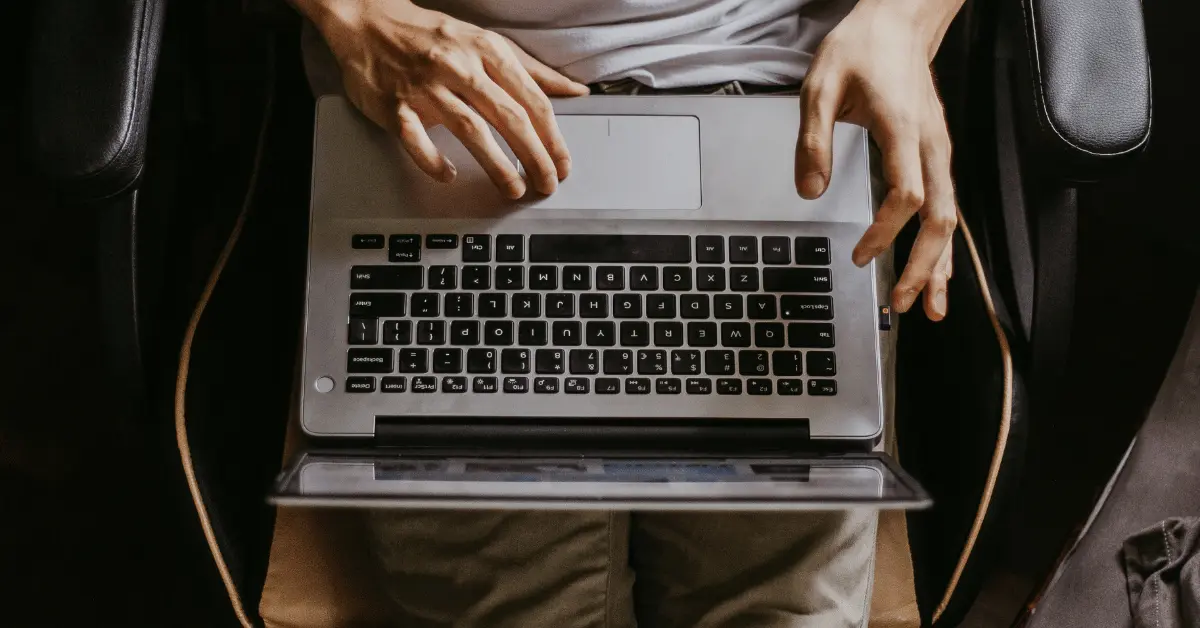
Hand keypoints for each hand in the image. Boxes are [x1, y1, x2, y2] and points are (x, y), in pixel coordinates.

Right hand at [298, 0, 588, 198]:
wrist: (367, 20)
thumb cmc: (432, 37)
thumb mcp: (486, 43)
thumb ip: (531, 71)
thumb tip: (575, 91)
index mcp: (486, 50)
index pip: (531, 99)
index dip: (553, 137)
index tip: (563, 163)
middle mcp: (458, 66)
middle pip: (508, 117)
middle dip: (535, 156)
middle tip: (547, 183)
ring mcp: (424, 86)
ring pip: (470, 129)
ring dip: (497, 164)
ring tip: (514, 188)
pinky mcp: (393, 105)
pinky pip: (415, 138)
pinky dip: (433, 160)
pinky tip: (450, 175)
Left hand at [795, 0, 960, 320]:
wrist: (899, 21)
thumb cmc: (861, 49)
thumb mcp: (820, 87)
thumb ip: (813, 141)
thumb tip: (808, 192)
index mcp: (902, 127)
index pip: (905, 192)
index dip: (885, 230)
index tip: (860, 254)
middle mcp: (930, 143)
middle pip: (940, 216)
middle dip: (925, 265)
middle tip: (903, 302)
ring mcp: (939, 150)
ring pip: (950, 217)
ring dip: (940, 264)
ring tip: (929, 306)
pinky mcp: (937, 154)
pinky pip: (946, 206)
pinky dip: (943, 245)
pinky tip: (937, 271)